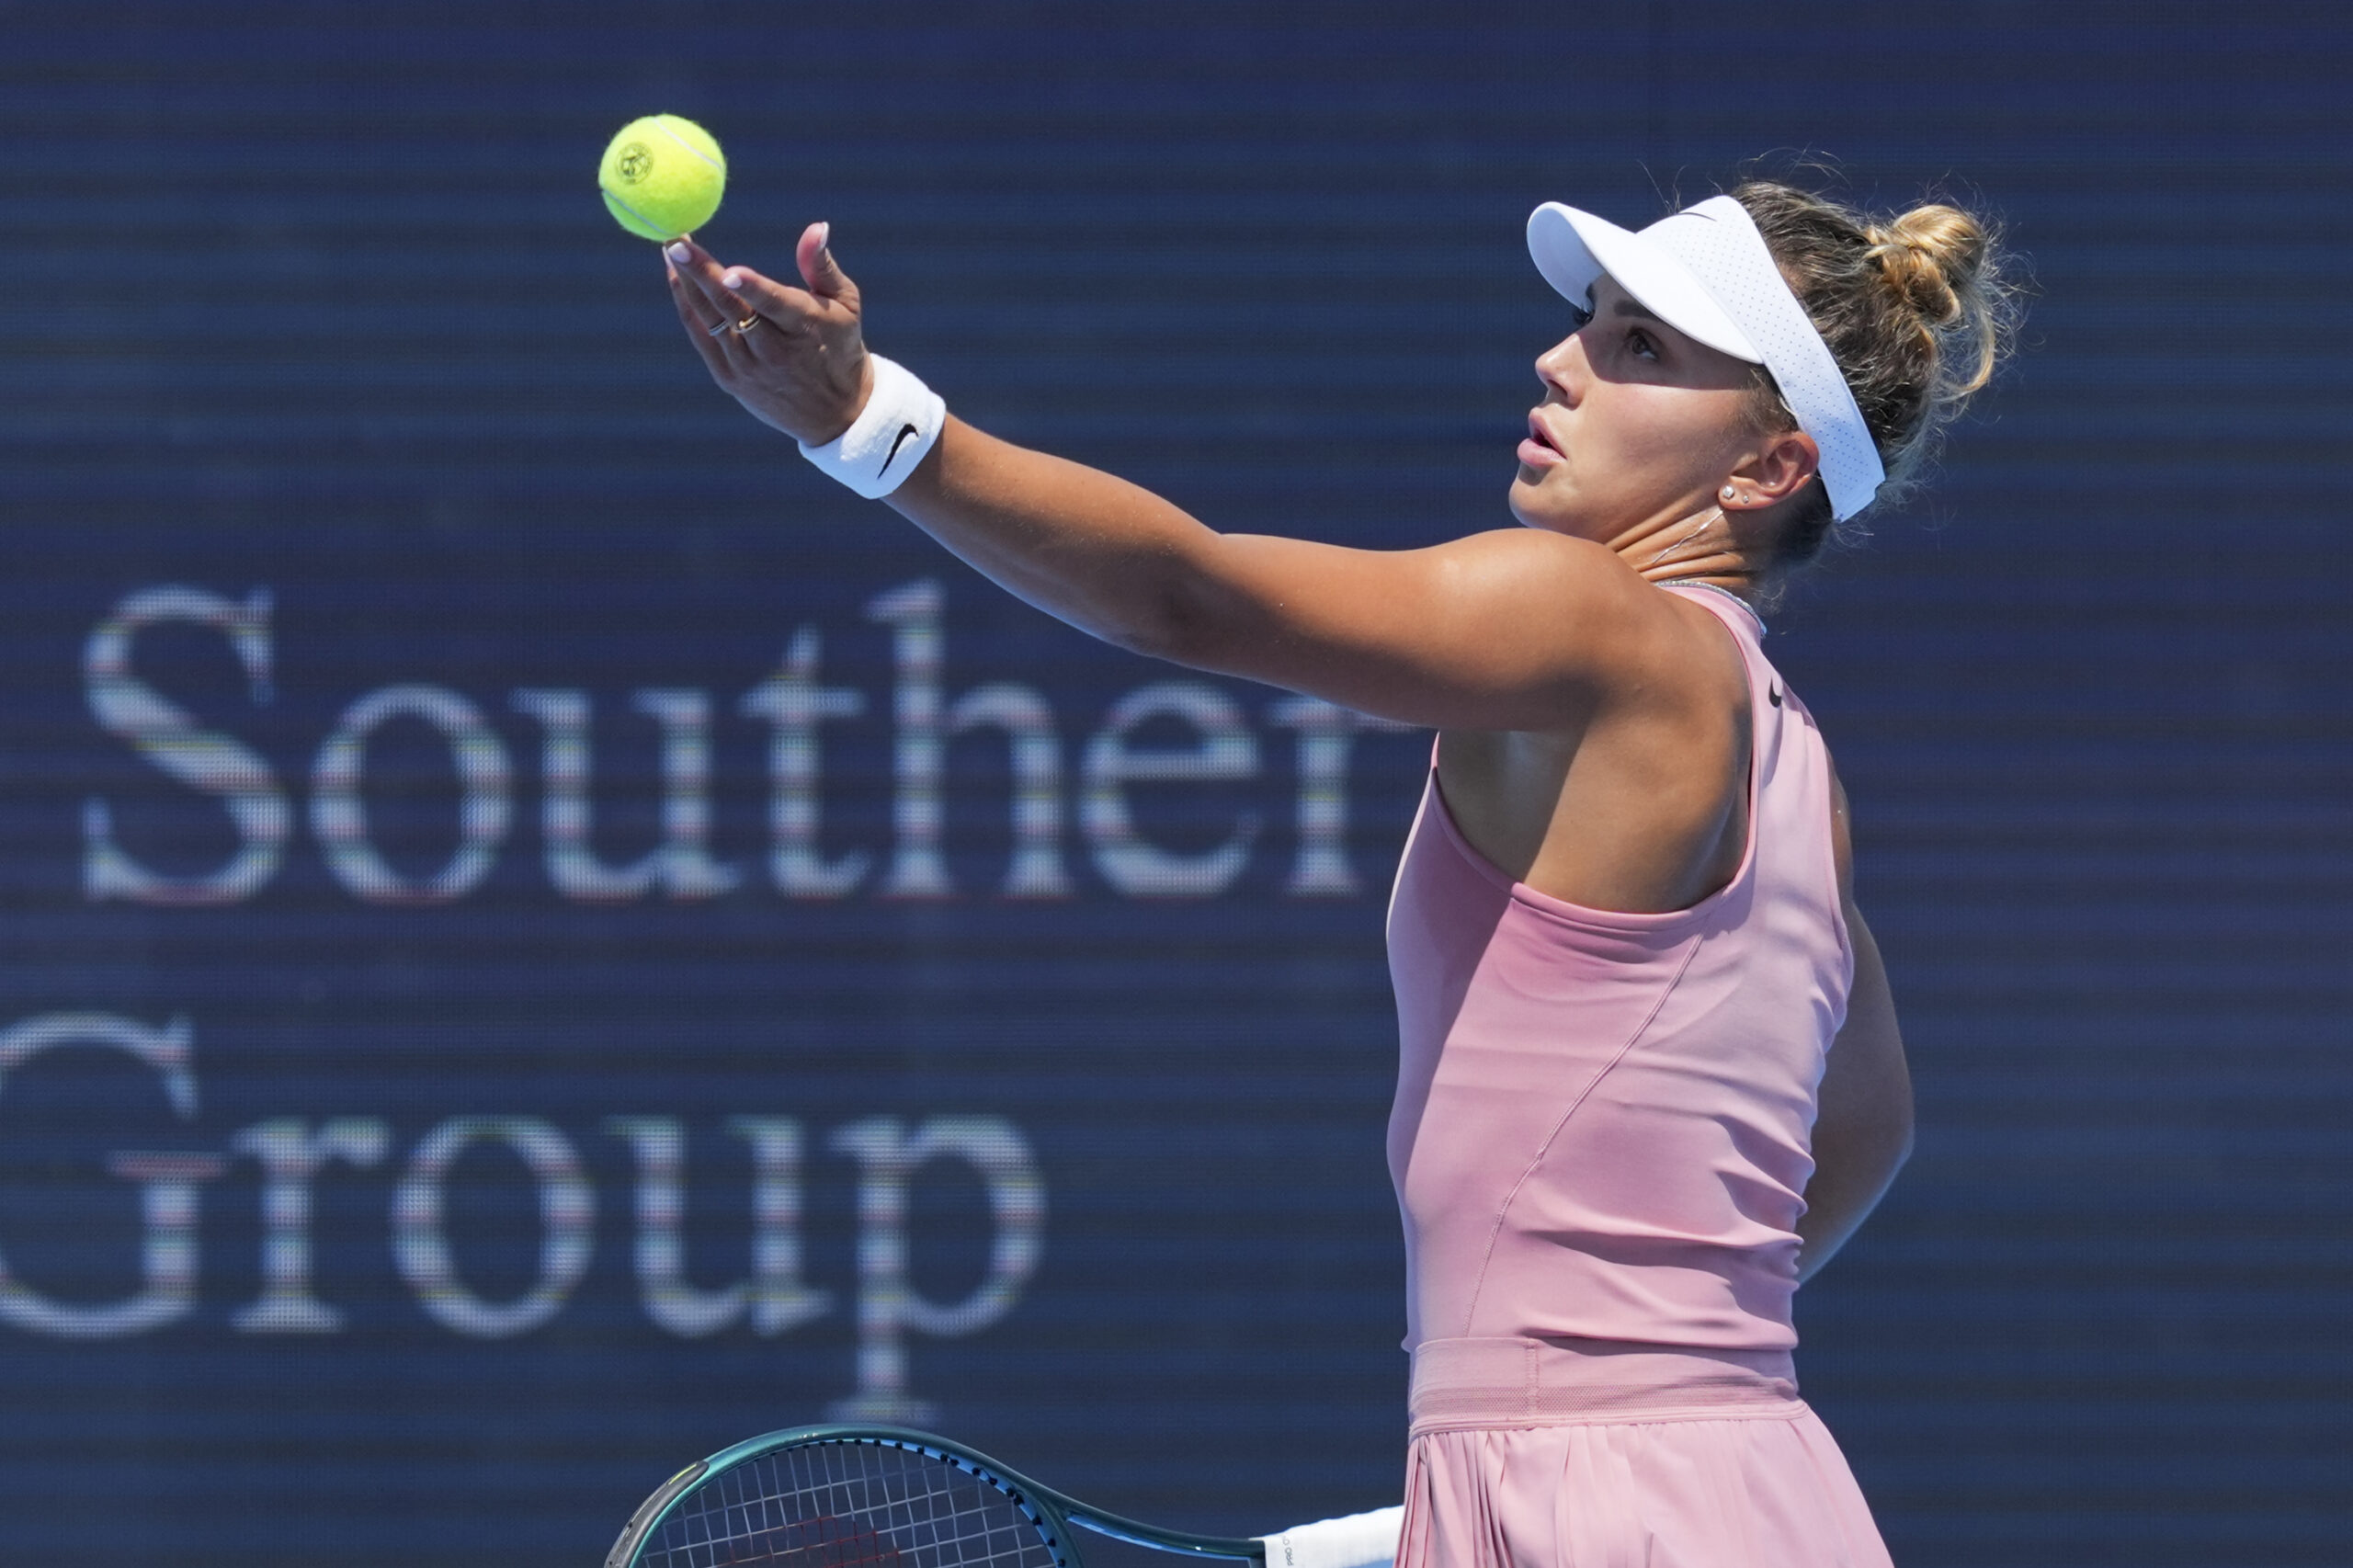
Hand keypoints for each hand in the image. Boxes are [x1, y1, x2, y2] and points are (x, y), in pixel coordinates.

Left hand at [665, 223, 874, 445]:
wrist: (834, 413)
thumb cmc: (841, 346)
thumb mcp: (845, 304)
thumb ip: (822, 265)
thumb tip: (817, 226)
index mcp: (804, 327)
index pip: (773, 305)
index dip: (750, 288)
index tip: (728, 268)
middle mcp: (774, 351)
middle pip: (731, 308)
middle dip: (701, 273)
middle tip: (676, 242)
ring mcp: (748, 367)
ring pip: (710, 320)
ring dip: (687, 284)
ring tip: (671, 250)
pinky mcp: (729, 379)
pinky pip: (702, 336)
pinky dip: (687, 306)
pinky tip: (678, 280)